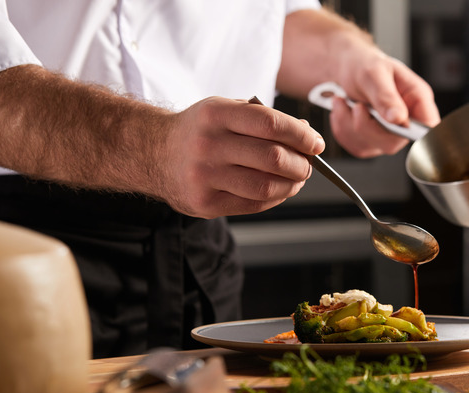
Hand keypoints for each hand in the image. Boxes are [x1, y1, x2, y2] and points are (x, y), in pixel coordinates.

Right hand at [157, 97, 324, 218]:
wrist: (152, 152)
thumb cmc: (199, 130)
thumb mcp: (225, 111)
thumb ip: (263, 120)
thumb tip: (306, 135)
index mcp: (216, 114)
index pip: (271, 124)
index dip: (301, 136)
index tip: (316, 144)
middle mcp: (208, 145)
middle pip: (273, 158)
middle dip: (301, 164)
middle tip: (308, 165)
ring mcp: (204, 176)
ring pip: (266, 186)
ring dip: (291, 185)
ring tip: (296, 179)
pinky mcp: (204, 203)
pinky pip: (253, 204)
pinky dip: (275, 198)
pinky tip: (278, 190)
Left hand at [331, 53, 439, 157]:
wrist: (344, 67)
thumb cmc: (364, 64)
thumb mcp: (374, 73)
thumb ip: (386, 96)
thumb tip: (399, 119)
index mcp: (417, 99)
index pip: (429, 127)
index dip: (415, 133)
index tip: (390, 123)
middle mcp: (405, 120)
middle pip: (393, 143)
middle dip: (367, 127)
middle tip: (357, 106)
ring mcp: (387, 133)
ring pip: (370, 146)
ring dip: (349, 125)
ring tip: (344, 102)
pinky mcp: (370, 141)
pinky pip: (355, 146)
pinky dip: (342, 129)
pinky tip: (343, 111)